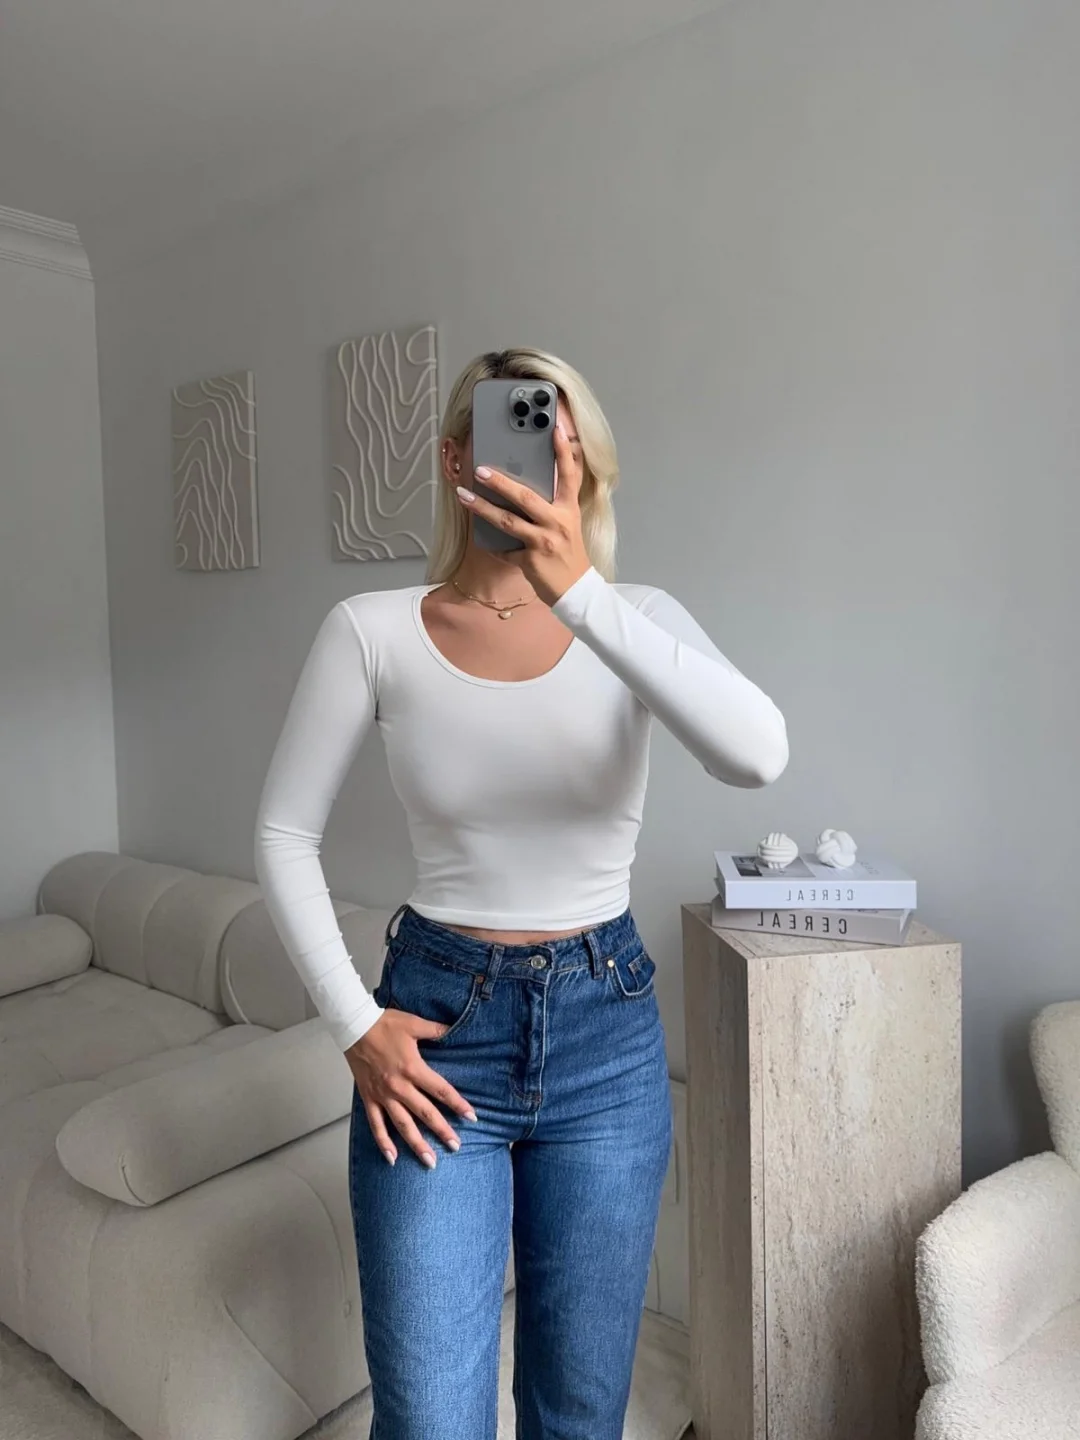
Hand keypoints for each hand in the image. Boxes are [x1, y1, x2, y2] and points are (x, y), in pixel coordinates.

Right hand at [346, 1009, 477, 1168]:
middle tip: (456, 1146)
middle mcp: (399, 1086)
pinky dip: (383, 1142)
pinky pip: (376, 1125)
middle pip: (425, 1113)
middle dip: (442, 1131)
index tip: (471, 1118)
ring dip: (417, 1144)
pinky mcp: (369, 1098)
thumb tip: (453, 1030)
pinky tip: (393, 1158)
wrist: (353, 1027)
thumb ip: (436, 1030)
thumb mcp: (414, 1023)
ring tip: (430, 1162)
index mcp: (413, 1068)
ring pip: (403, 1125)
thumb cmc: (384, 1024)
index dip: (458, 1104)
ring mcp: (383, 1095)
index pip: (441, 1091)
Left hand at [456, 420, 591, 606]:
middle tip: (480, 470)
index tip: (554, 429)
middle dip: (501, 482)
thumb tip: (522, 489)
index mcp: (568, 511)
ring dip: (482, 508)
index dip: (563, 452)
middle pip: (526, 497)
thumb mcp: (567, 526)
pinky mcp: (531, 560)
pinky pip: (505, 550)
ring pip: (508, 521)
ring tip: (464, 496)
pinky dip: (493, 545)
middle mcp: (558, 523)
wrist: (577, 591)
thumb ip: (551, 507)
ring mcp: (544, 542)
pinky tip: (481, 538)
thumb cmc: (569, 556)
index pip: (569, 476)